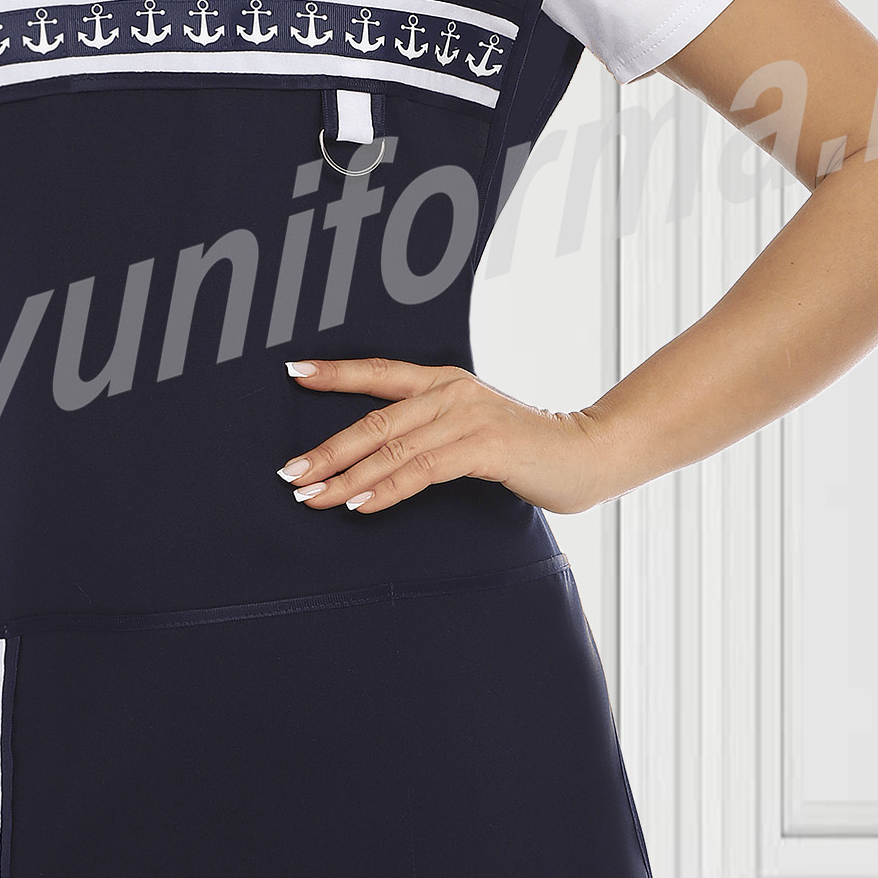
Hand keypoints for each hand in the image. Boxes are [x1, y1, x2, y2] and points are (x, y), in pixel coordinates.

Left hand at [277, 356, 610, 516]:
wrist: (587, 454)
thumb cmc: (527, 448)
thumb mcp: (474, 427)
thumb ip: (432, 431)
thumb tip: (376, 456)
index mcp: (445, 381)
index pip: (379, 372)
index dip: (335, 373)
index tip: (293, 373)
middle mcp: (451, 392)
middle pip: (374, 422)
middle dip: (326, 451)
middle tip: (290, 474)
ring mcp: (468, 417)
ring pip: (391, 449)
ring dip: (346, 478)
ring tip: (314, 498)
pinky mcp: (484, 447)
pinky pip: (422, 471)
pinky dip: (387, 489)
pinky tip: (360, 505)